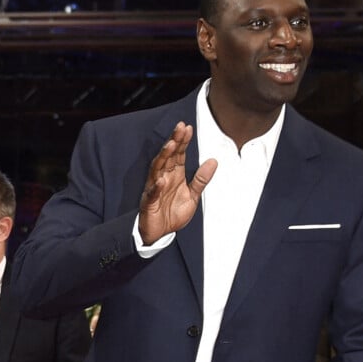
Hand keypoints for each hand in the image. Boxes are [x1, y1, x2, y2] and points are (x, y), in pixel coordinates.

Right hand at [138, 121, 216, 244]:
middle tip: (180, 128)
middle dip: (174, 141)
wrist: (159, 233)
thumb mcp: (192, 196)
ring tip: (171, 145)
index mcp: (174, 175)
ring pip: (158, 169)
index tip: (188, 128)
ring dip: (163, 157)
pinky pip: (152, 194)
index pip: (179, 154)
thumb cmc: (172, 213)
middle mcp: (163, 178)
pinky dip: (155, 187)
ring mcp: (155, 189)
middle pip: (168, 157)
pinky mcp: (149, 203)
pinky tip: (160, 180)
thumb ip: (201, 179)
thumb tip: (213, 161)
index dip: (183, 141)